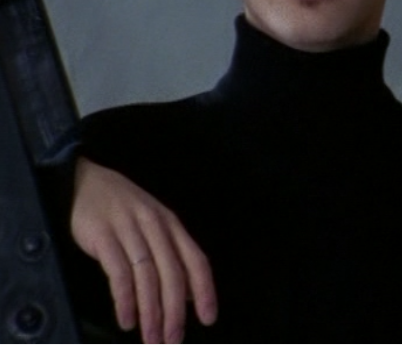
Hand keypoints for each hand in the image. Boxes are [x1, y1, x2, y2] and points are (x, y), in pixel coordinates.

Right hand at [71, 157, 217, 342]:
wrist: (84, 182)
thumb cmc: (122, 209)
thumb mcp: (153, 226)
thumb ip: (172, 257)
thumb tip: (190, 295)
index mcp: (172, 225)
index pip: (196, 260)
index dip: (205, 290)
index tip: (208, 318)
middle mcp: (155, 226)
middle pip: (173, 273)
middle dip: (175, 311)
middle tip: (173, 340)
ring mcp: (129, 229)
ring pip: (148, 276)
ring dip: (151, 312)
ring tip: (151, 338)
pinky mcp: (103, 236)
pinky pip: (119, 272)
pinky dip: (125, 299)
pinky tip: (127, 319)